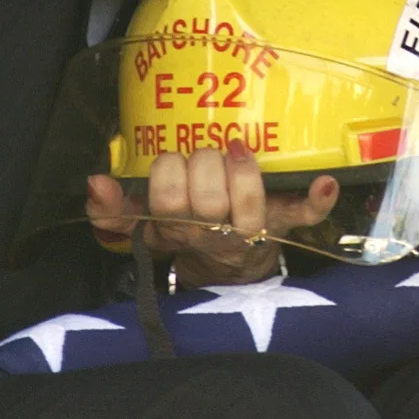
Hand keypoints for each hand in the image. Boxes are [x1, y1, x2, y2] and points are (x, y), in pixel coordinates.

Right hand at [86, 140, 338, 287]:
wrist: (227, 266)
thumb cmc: (186, 230)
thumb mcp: (143, 226)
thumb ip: (112, 209)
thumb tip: (93, 181)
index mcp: (179, 226)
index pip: (168, 196)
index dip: (168, 172)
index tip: (171, 162)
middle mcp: (216, 229)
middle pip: (208, 198)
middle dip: (203, 167)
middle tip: (205, 156)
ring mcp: (255, 227)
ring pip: (250, 205)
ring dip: (244, 175)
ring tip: (239, 151)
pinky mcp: (286, 223)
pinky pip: (307, 215)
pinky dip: (318, 200)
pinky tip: (325, 181)